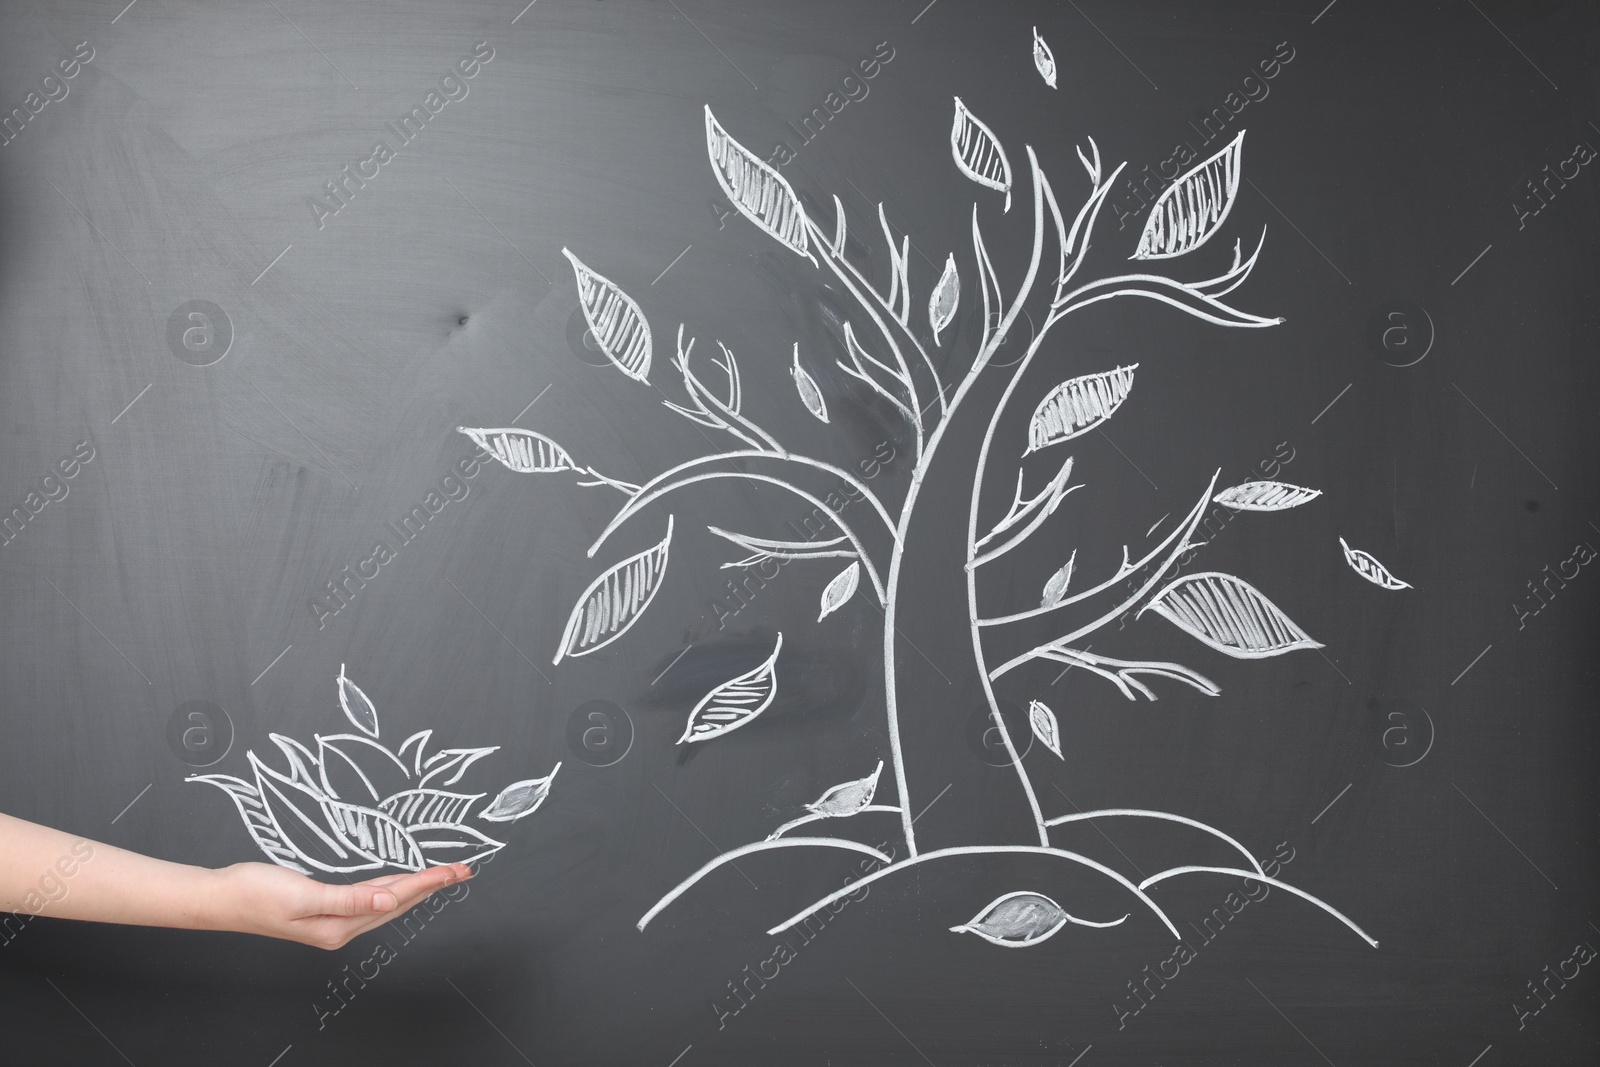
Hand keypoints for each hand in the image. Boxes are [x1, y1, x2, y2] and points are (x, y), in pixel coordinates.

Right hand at [206, 861, 472, 948]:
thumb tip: (387, 901)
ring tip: (442, 874)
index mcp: (339, 927)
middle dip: (432, 885)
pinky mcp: (325, 910)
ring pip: (386, 901)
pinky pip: (369, 897)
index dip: (428, 882)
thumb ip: (348, 899)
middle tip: (462, 870)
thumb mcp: (303, 895)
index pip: (395, 899)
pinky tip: (399, 881)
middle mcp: (342, 928)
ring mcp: (334, 922)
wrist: (221, 898)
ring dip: (415, 886)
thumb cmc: (255, 894)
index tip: (455, 870)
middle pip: (398, 903)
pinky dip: (390, 886)